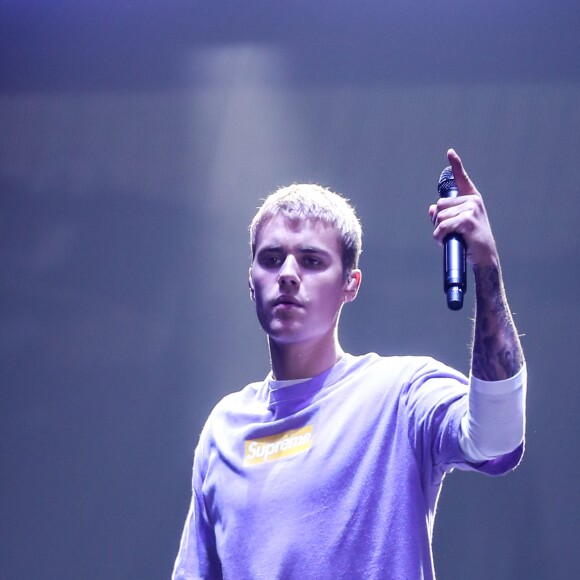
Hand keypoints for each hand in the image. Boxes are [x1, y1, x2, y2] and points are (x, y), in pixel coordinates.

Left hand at [429, 149, 497, 268]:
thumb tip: (432, 209)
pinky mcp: (467, 220)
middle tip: (448, 231)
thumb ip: (444, 214)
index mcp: (471, 199)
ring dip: (439, 230)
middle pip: (440, 204)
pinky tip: (445, 240)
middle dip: (438, 220)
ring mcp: (471, 209)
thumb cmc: (470, 240)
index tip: (450, 152)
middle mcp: (472, 200)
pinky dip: (439, 235)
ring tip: (450, 237)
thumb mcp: (457, 225)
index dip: (455, 165)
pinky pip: (443, 225)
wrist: (483, 256)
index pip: (461, 178)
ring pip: (440, 216)